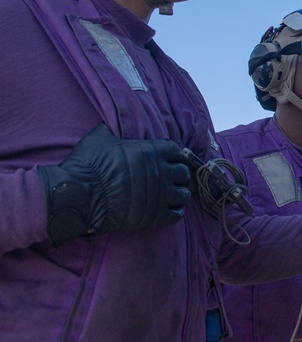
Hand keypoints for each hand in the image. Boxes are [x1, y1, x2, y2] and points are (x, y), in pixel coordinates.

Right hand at [38, 123, 191, 244]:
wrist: (77, 197)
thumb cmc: (87, 165)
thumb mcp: (99, 138)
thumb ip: (112, 130)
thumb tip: (110, 124)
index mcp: (151, 151)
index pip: (176, 150)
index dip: (172, 155)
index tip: (167, 159)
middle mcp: (161, 172)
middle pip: (183, 172)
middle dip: (178, 175)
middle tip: (171, 179)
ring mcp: (160, 195)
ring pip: (184, 194)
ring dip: (179, 193)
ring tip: (171, 195)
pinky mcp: (154, 216)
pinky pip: (176, 214)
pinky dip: (175, 212)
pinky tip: (168, 209)